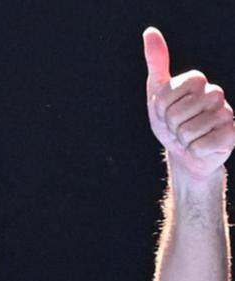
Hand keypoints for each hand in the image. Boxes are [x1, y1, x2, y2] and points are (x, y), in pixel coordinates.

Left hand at [143, 27, 234, 180]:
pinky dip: (194, 150)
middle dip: (170, 126)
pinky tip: (200, 146)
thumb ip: (157, 62)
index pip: (166, 95)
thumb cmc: (170, 121)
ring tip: (188, 137)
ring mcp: (226, 114)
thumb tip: (150, 32)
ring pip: (188, 131)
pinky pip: (201, 146)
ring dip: (182, 140)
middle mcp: (215, 93)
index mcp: (197, 81)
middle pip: (176, 114)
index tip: (165, 112)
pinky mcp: (231, 134)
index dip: (160, 109)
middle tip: (177, 127)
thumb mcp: (158, 93)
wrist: (184, 151)